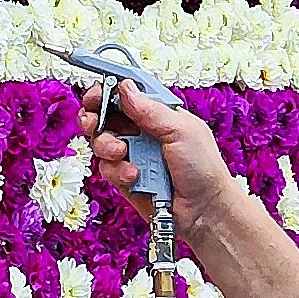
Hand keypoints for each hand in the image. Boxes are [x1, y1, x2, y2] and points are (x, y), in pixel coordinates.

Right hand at [78, 79, 230, 224]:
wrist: (204, 211)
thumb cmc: (203, 168)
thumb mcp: (181, 130)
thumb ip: (150, 109)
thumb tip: (125, 87)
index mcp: (158, 114)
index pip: (126, 94)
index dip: (108, 90)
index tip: (97, 93)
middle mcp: (142, 132)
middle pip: (105, 116)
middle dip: (95, 117)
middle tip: (94, 122)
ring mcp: (132, 155)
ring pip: (100, 142)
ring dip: (106, 146)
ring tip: (122, 153)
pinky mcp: (124, 177)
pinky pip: (107, 168)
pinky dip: (117, 171)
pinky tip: (134, 175)